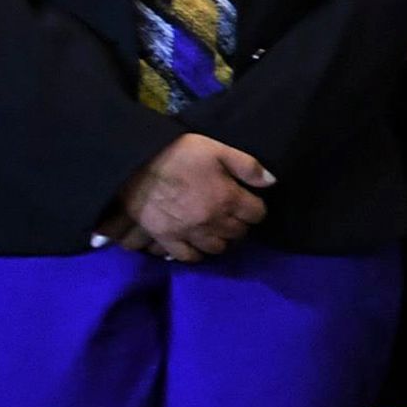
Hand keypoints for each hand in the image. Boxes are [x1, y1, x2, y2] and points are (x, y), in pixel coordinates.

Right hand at [106, 133, 272, 262]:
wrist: (134, 163)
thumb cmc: (178, 153)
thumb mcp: (217, 149)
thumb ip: (247, 166)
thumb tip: (272, 182)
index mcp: (228, 198)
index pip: (257, 214)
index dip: (255, 207)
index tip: (248, 201)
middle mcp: (212, 221)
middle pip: (239, 233)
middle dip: (240, 223)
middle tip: (232, 214)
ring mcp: (189, 233)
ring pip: (218, 247)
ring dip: (221, 239)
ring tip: (216, 228)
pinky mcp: (167, 238)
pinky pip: (189, 256)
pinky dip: (196, 252)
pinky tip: (196, 242)